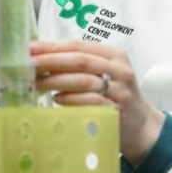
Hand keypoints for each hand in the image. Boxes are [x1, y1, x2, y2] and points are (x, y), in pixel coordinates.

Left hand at [31, 40, 165, 165]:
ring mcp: (120, 91)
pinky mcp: (117, 110)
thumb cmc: (116, 96)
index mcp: (114, 55)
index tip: (31, 48)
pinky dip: (70, 99)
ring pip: (83, 80)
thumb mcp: (105, 74)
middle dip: (51, 61)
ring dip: (56, 81)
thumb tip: (41, 58)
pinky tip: (57, 99)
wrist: (142, 126)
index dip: (53, 46)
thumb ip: (80, 65)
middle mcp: (120, 69)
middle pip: (80, 60)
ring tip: (36, 83)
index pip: (80, 46)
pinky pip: (90, 102)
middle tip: (29, 64)